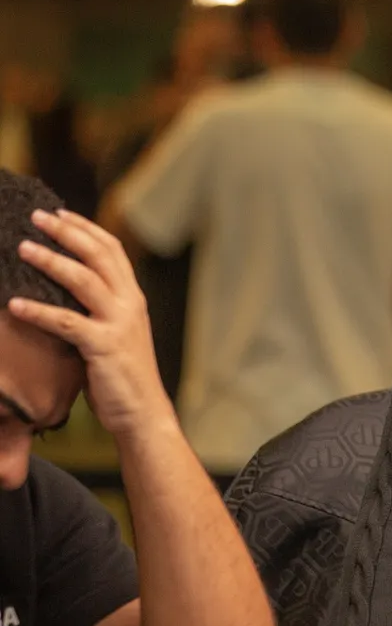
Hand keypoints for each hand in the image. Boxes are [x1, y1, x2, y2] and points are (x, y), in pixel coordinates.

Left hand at [7, 209, 171, 437]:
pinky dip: (38, 311)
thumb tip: (61, 291)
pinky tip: (14, 305)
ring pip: (84, 281)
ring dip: (50, 261)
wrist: (143, 413)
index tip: (59, 212)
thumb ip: (97, 310)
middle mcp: (130, 305)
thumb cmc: (121, 376)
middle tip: (36, 217)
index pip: (112, 251)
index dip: (85, 228)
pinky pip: (66, 322)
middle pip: (99, 256)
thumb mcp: (114, 334)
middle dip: (66, 233)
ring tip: (23, 248)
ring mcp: (119, 325)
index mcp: (133, 299)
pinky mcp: (104, 346)